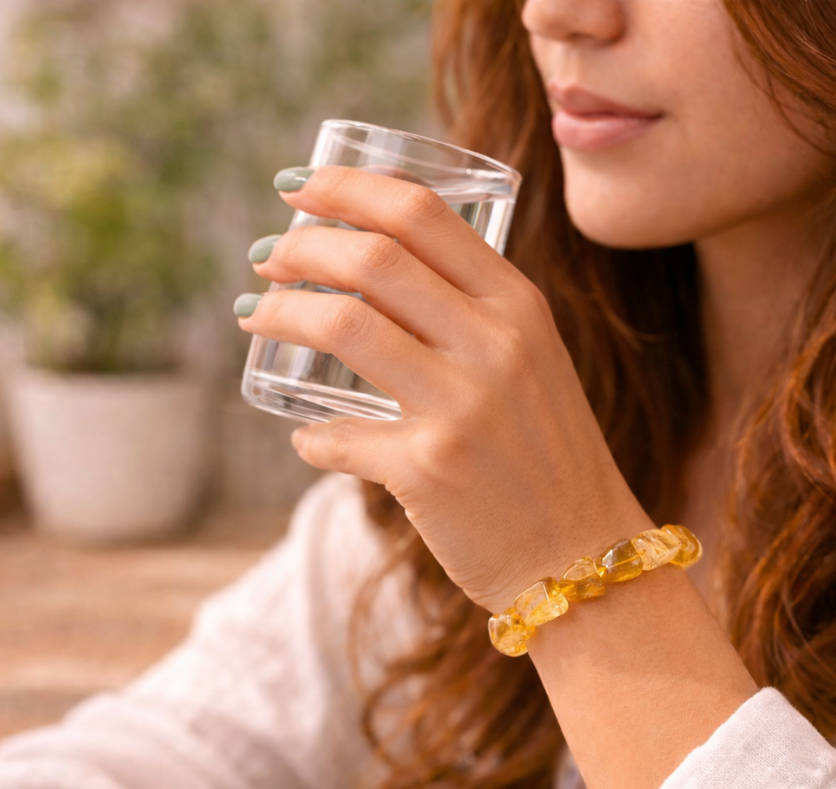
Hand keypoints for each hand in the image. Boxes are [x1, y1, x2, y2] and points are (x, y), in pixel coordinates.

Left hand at [237, 165, 654, 613]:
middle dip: (300, 245)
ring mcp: (463, 406)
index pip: (421, 214)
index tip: (299, 188)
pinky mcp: (430, 469)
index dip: (347, 189)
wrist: (582, 553)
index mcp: (518, 304)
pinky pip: (338, 435)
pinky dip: (310, 434)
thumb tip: (368, 289)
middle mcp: (495, 344)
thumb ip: (468, 315)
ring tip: (254, 314)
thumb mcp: (530, 359)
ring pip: (342, 323)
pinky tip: (306, 435)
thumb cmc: (546, 451)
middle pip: (372, 257)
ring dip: (278, 311)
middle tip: (267, 257)